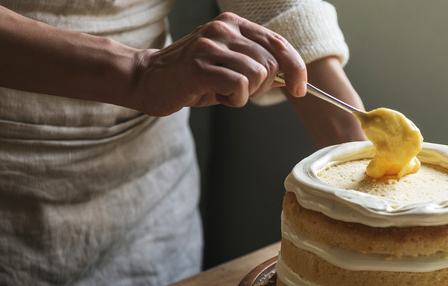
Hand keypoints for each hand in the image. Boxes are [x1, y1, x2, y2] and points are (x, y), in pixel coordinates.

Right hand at [131, 12, 306, 116]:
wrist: (147, 80)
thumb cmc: (191, 77)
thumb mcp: (228, 65)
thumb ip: (256, 64)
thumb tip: (290, 78)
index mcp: (234, 24)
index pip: (279, 43)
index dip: (296, 68)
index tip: (300, 89)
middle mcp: (224, 28)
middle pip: (271, 63)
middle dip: (262, 86)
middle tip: (236, 91)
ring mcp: (211, 45)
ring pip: (257, 75)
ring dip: (245, 94)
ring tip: (222, 91)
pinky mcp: (200, 66)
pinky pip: (239, 86)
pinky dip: (234, 99)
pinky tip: (216, 96)